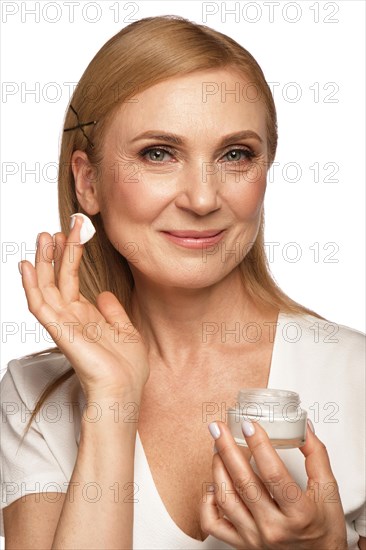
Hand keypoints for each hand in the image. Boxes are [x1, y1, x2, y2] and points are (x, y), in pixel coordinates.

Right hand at [19, 216, 148, 400]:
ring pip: (45, 287)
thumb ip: (113, 312)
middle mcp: (71, 318)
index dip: (72, 256)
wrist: (126, 390)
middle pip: (57, 279)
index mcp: (85, 317)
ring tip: (43, 236)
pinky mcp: (59, 331)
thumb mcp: (126, 331)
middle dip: (56, 252)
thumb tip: (103, 294)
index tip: (76, 232)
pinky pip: (39, 305)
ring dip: (42, 261)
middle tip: (57, 227)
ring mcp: (63, 324)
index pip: (72, 280)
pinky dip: (31, 285)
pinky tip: (26, 265)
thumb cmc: (127, 368)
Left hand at [200, 420, 346, 548]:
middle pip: (243, 482)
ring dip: (218, 469)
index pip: (273, 473)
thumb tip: (303, 427)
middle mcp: (274, 528)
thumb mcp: (329, 491)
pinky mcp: (243, 545)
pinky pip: (214, 524)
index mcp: (298, 513)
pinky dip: (208, 503)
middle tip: (218, 428)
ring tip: (218, 449)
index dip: (258, 446)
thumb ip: (316, 455)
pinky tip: (215, 485)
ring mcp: (255, 538)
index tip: (249, 425)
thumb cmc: (324, 530)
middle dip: (227, 449)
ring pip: (226, 499)